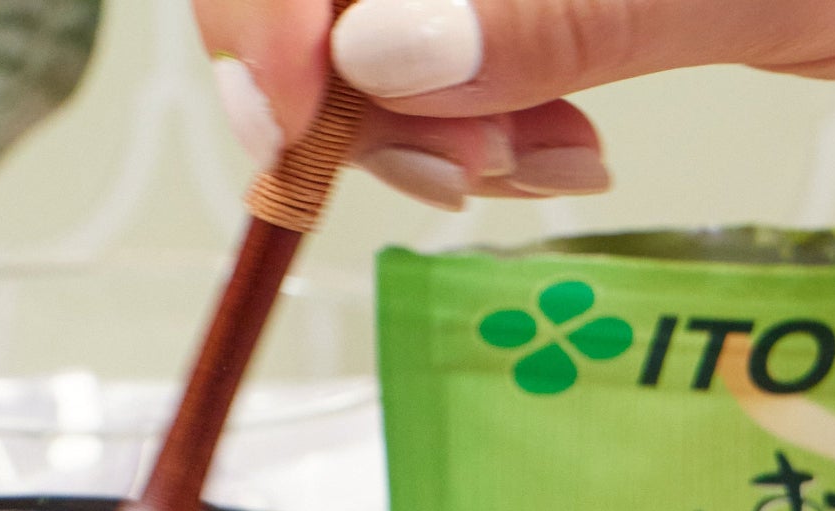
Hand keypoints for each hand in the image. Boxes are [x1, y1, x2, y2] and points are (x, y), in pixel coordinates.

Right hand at [198, 0, 834, 208]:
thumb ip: (564, 8)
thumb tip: (381, 50)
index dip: (270, 8)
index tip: (308, 115)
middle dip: (352, 88)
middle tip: (472, 171)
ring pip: (360, 31)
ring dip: (419, 129)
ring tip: (543, 163)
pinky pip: (429, 61)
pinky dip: (468, 132)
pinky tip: (551, 150)